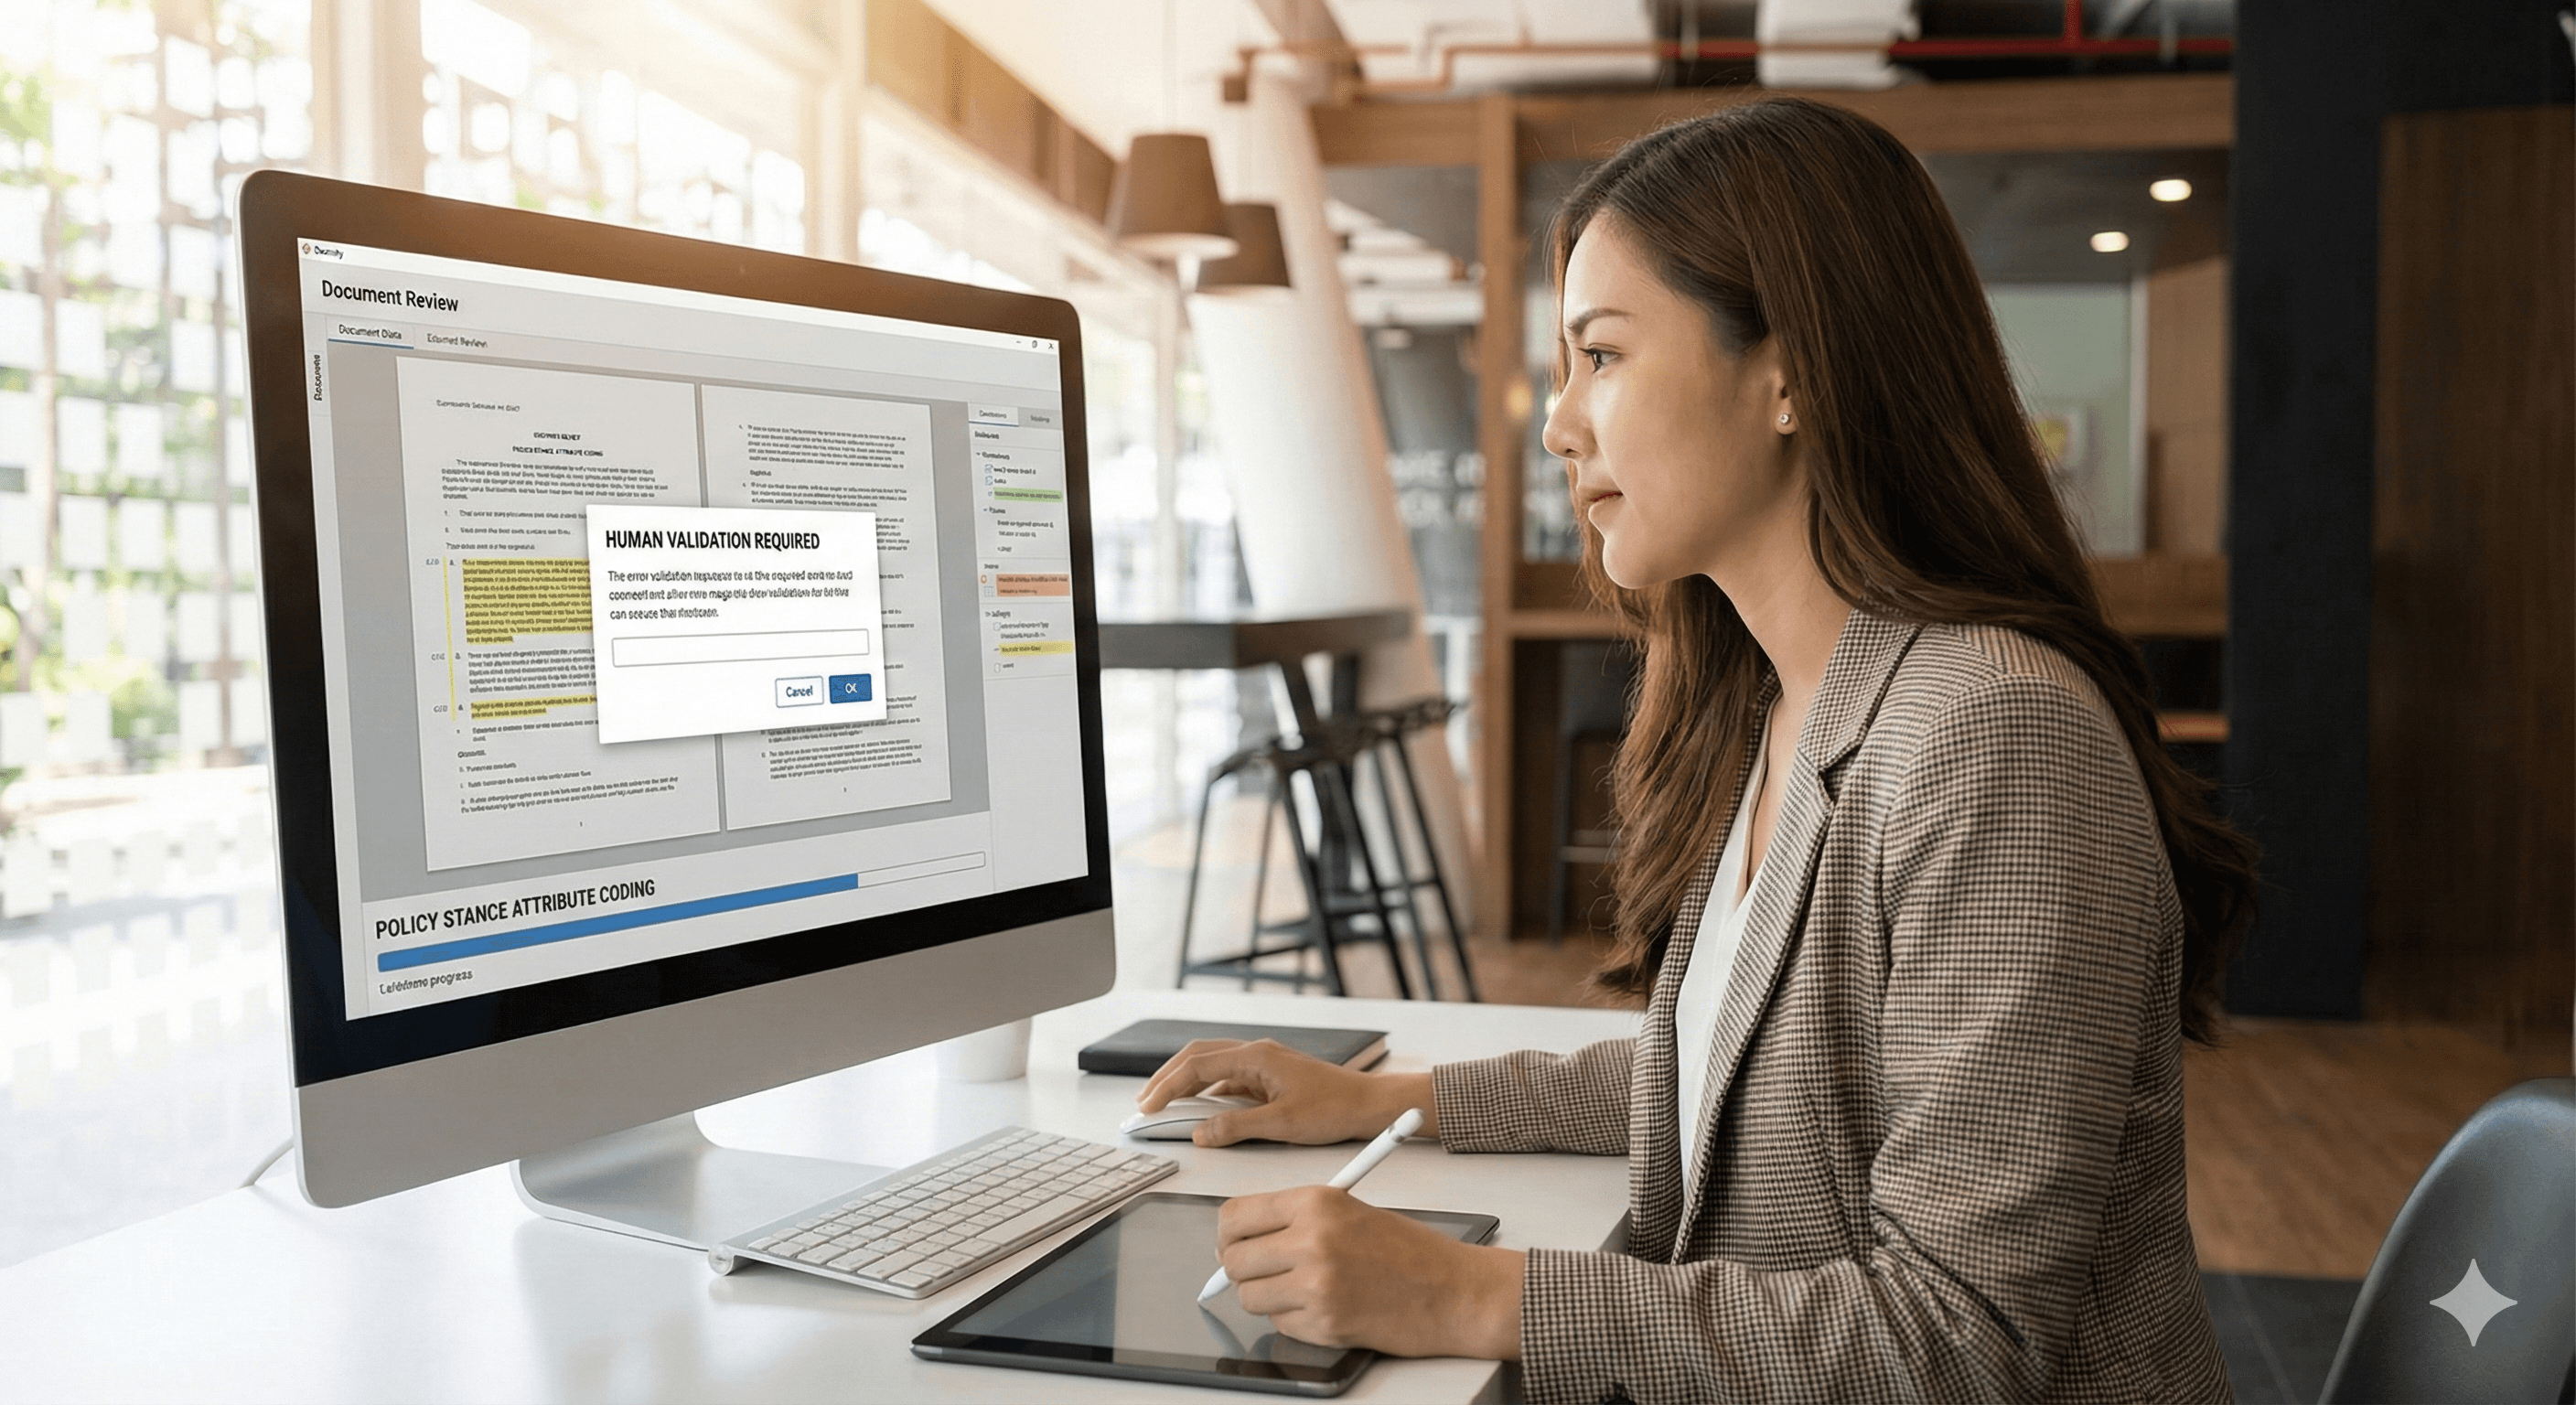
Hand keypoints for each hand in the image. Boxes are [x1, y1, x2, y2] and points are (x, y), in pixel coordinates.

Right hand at [1137, 1038, 1432, 1146]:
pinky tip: (1201, 1111)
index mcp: (1256, 1056)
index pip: (1197, 1065)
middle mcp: (1256, 1053)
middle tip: (1144, 1103)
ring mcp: (1263, 1063)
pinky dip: (1207, 1092)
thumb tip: (1201, 1133)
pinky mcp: (1270, 1077)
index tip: (1147, 1107)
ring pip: (1212, 1066)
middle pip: (1198, 1057)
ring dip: (1186, 1083)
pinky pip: (1229, 1079)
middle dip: (1167, 1078)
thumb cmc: (1335, 1109)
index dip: (1166, 1087)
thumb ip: (1236, 1127)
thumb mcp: (1281, 1124)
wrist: (1369, 1106)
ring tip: (1164, 1105)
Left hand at [1216, 1185, 1523, 1358]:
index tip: (1232, 1244)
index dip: (1228, 1235)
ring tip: (1303, 1288)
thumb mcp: (1348, 1210)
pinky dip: (1293, 1319)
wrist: (1454, 1291)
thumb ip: (1294, 1220)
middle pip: (1234, 1260)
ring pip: (1250, 1297)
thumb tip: (1242, 1240)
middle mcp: (1310, 1240)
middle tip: (1262, 1270)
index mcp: (1316, 1202)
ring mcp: (1315, 1285)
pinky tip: (1326, 1305)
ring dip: (1267, 1297)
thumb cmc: (1410, 1251)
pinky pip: (1279, 1323)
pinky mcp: (1324, 1324)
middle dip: (1241, 1269)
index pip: (1235, 1216)